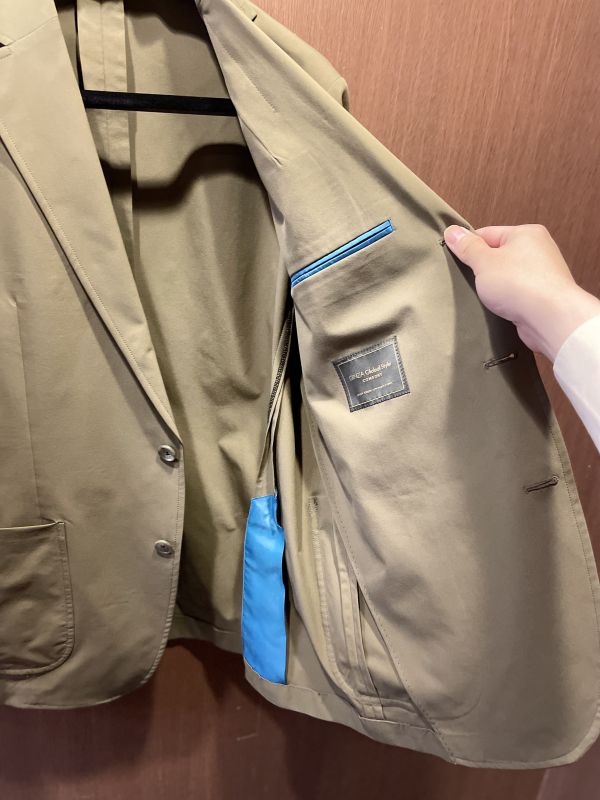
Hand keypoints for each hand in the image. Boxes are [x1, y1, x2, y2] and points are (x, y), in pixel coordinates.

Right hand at [443, 223, 599, 361]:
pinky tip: (497, 307)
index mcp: (526, 233)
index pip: (488, 233)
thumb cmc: (519, 283)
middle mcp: (538, 250)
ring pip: (507, 276)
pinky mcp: (542, 296)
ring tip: (481, 296)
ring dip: (493, 286)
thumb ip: (467, 247)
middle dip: (481, 268)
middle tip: (466, 280)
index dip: (468, 246)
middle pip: (498, 255)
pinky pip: (517, 293)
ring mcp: (542, 274)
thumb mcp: (484, 261)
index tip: (453, 258)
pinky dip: (506, 299)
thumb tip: (452, 231)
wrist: (550, 318)